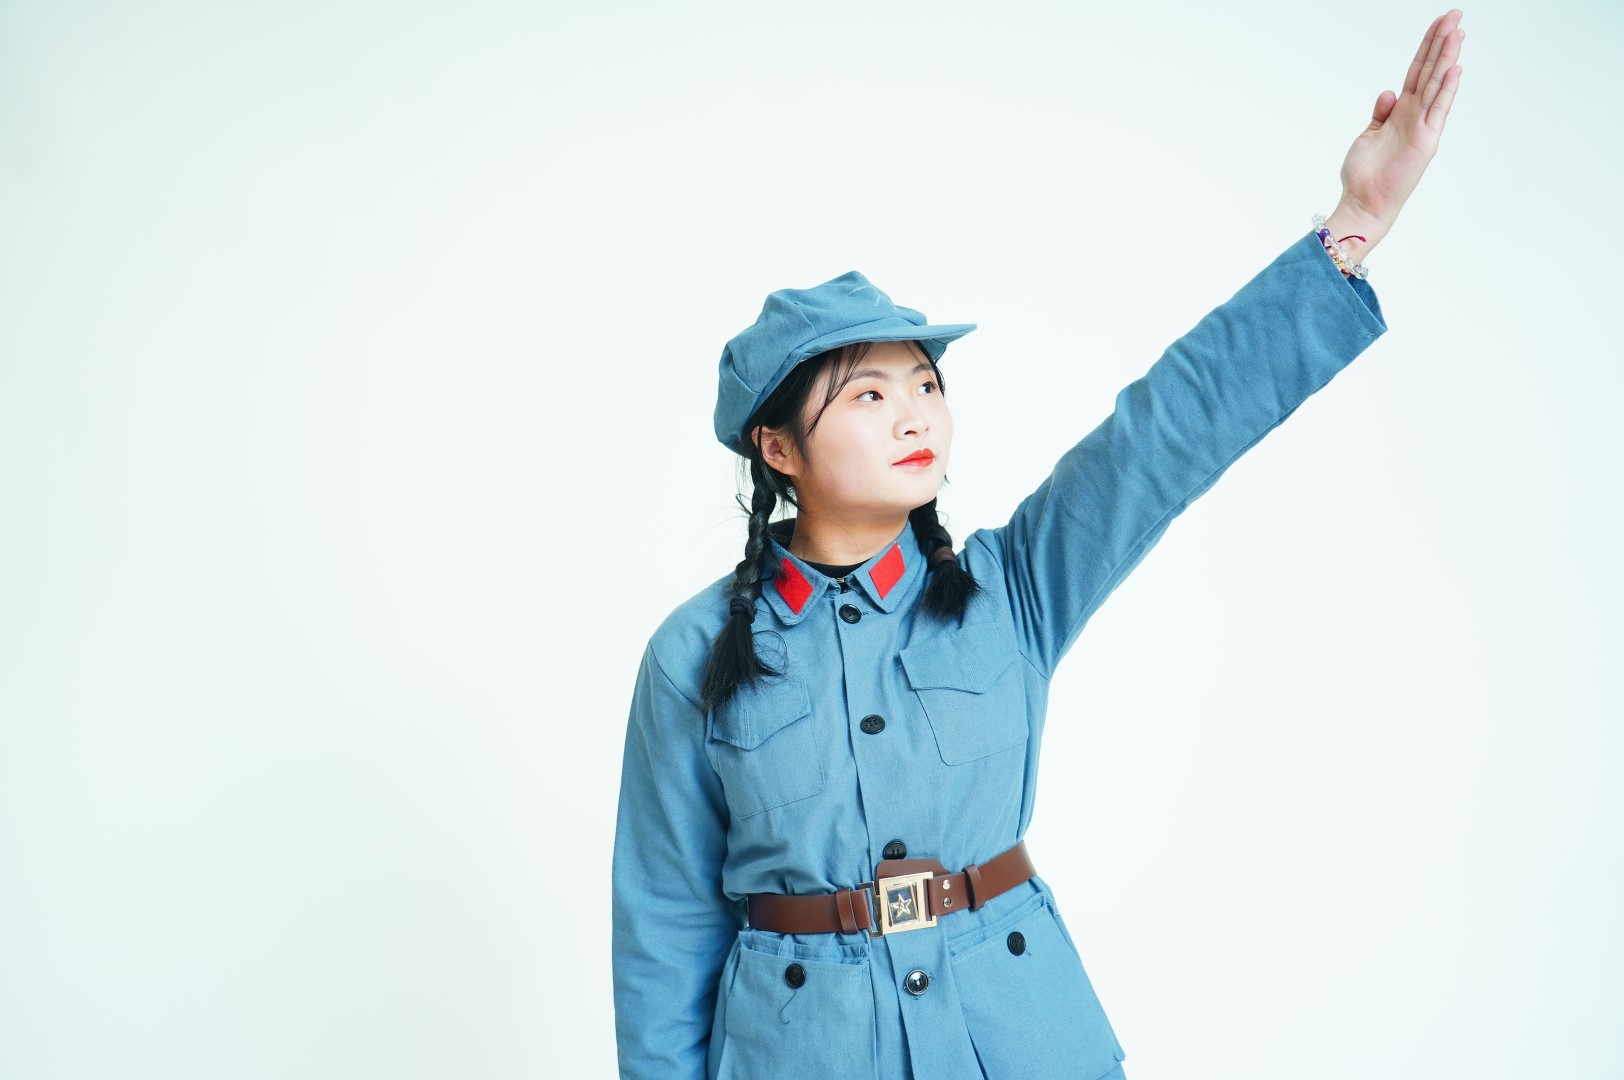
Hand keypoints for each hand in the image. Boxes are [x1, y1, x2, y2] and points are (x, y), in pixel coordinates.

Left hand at [1326, 9, 1466, 261]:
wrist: (1364, 202)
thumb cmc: (1365, 174)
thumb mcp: (1368, 135)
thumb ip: (1380, 112)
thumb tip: (1388, 91)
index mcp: (1402, 112)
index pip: (1418, 71)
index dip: (1427, 47)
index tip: (1439, 23)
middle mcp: (1416, 115)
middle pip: (1431, 71)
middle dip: (1442, 42)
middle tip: (1455, 14)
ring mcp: (1423, 127)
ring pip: (1437, 84)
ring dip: (1448, 57)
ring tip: (1458, 31)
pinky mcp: (1426, 141)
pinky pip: (1439, 110)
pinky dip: (1447, 89)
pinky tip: (1456, 69)